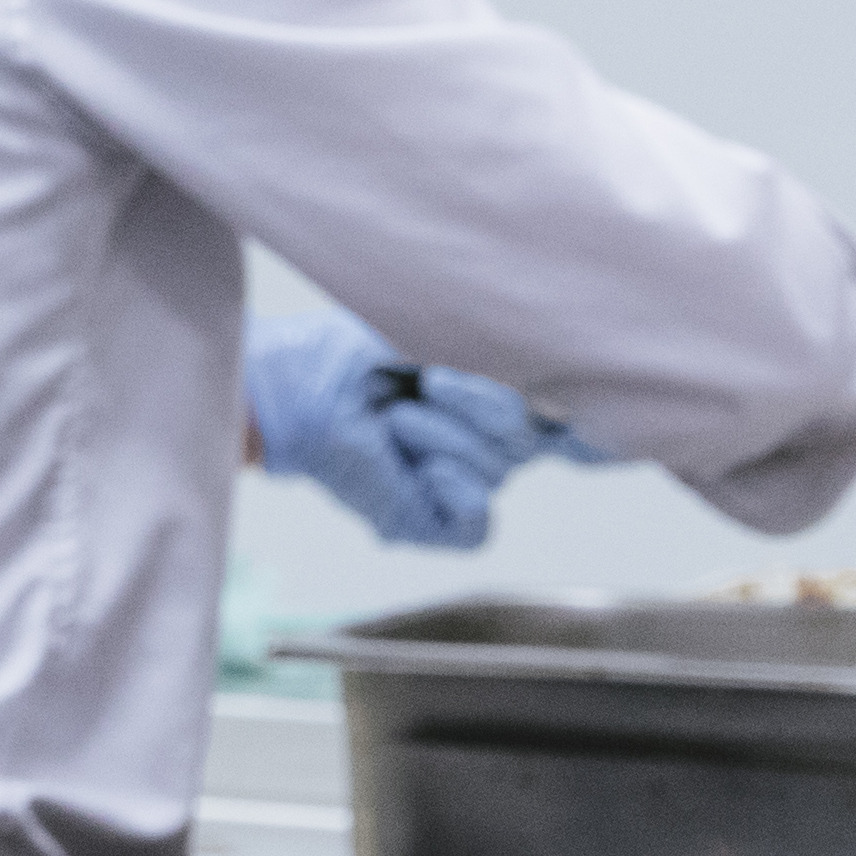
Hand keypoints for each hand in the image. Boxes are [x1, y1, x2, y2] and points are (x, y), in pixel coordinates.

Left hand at [244, 313, 595, 554]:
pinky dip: (458, 490)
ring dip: (449, 435)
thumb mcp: (427, 330)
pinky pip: (476, 526)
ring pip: (499, 470)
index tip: (554, 393)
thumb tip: (551, 343)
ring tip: (398, 416)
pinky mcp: (426, 520)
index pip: (556, 415)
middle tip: (430, 382)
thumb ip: (492, 342)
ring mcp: (452, 481)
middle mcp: (475, 440)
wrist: (287, 390)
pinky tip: (423, 465)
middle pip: (529, 437)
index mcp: (484, 394)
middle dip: (485, 404)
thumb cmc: (345, 351)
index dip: (568, 413)